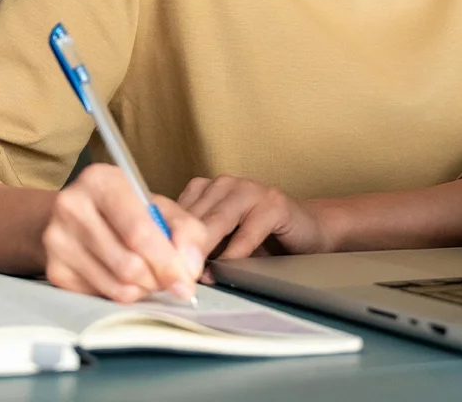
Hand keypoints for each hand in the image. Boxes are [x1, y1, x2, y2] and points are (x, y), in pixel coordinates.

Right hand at [42, 164, 206, 302]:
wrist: (77, 216)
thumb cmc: (126, 210)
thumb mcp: (159, 207)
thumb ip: (185, 230)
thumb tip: (188, 269)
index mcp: (101, 181)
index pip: (138, 231)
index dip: (167, 261)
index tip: (186, 283)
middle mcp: (71, 206)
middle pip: (128, 264)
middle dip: (157, 279)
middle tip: (169, 279)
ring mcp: (57, 241)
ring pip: (116, 286)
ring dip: (143, 289)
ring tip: (149, 275)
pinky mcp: (54, 270)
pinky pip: (101, 296)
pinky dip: (122, 294)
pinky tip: (123, 277)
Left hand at [177, 175, 334, 271]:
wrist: (307, 230)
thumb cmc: (260, 238)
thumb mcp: (221, 239)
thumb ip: (196, 245)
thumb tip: (165, 268)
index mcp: (206, 189)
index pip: (175, 212)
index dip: (164, 240)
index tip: (155, 267)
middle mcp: (225, 183)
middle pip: (193, 217)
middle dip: (181, 249)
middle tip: (172, 277)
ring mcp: (250, 189)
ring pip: (217, 220)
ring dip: (205, 251)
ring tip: (195, 276)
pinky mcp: (273, 202)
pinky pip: (248, 231)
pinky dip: (235, 252)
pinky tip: (228, 268)